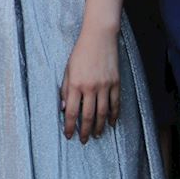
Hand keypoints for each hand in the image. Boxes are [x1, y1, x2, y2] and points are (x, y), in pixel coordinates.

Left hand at [60, 28, 119, 143]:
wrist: (99, 37)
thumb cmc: (80, 52)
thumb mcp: (67, 69)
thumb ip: (65, 89)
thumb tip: (64, 108)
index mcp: (75, 84)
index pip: (72, 112)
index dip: (70, 126)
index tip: (69, 135)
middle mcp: (90, 88)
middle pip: (88, 116)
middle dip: (84, 131)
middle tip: (83, 140)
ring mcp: (104, 86)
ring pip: (103, 113)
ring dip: (99, 127)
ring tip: (96, 135)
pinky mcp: (115, 83)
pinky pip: (115, 104)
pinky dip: (114, 115)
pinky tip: (112, 123)